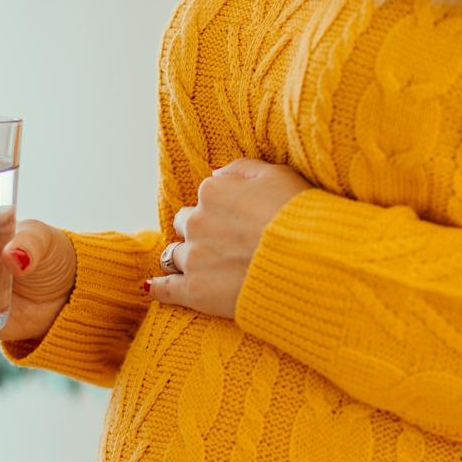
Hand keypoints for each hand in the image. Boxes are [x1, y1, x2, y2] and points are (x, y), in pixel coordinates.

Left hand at [147, 158, 310, 317]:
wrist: (309, 263)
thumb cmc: (299, 216)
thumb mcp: (276, 174)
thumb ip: (240, 169)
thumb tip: (215, 173)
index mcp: (213, 192)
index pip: (205, 197)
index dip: (222, 210)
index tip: (238, 221)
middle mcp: (197, 222)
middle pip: (185, 225)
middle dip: (199, 232)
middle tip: (224, 244)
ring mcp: (193, 258)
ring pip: (174, 255)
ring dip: (186, 259)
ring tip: (205, 268)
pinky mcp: (195, 291)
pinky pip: (164, 289)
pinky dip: (158, 288)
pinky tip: (152, 288)